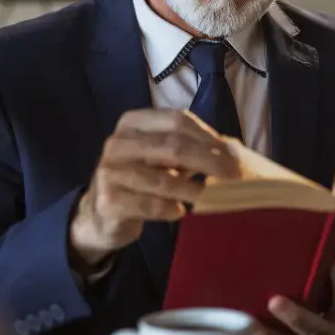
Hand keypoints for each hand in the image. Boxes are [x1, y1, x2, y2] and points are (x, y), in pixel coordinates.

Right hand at [69, 109, 240, 268]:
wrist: (99, 214)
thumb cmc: (140, 179)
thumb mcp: (160, 157)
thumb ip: (188, 149)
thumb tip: (233, 150)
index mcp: (133, 123)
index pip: (176, 121)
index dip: (208, 136)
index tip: (233, 154)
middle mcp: (117, 142)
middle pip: (174, 146)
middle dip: (210, 161)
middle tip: (235, 176)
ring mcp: (109, 172)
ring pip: (163, 179)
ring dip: (194, 190)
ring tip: (213, 197)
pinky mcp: (108, 201)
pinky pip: (149, 205)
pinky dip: (170, 209)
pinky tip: (180, 212)